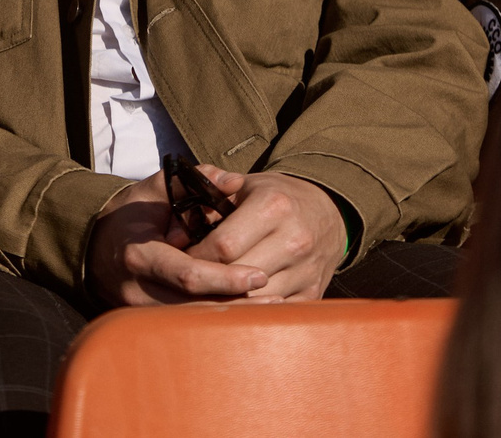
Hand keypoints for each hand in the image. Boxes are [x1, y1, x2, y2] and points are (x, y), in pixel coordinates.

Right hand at [85, 171, 267, 307]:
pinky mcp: (146, 324)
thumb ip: (193, 180)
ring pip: (194, 322)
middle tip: (276, 295)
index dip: (224, 277)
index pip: (187, 274)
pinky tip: (247, 316)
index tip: (258, 274)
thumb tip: (231, 182)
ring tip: (271, 308)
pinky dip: (217, 321)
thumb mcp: (155, 188)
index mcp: (139, 254)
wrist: (94, 246)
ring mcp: (140, 312)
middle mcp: (138, 289)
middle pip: (195, 306)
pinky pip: (187, 327)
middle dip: (237, 303)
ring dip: (232, 317)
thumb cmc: (130, 214)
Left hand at [183, 168, 345, 302]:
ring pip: (253, 300)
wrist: (327, 212)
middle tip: (186, 280)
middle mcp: (294, 239)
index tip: (180, 258)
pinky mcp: (313, 293)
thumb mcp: (243, 187)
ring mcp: (306, 269)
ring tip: (205, 293)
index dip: (196, 256)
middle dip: (207, 280)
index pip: (223, 245)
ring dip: (226, 300)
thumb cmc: (273, 198)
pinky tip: (234, 304)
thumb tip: (173, 234)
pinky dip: (250, 311)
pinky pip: (273, 314)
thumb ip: (206, 202)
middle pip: (236, 276)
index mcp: (273, 206)